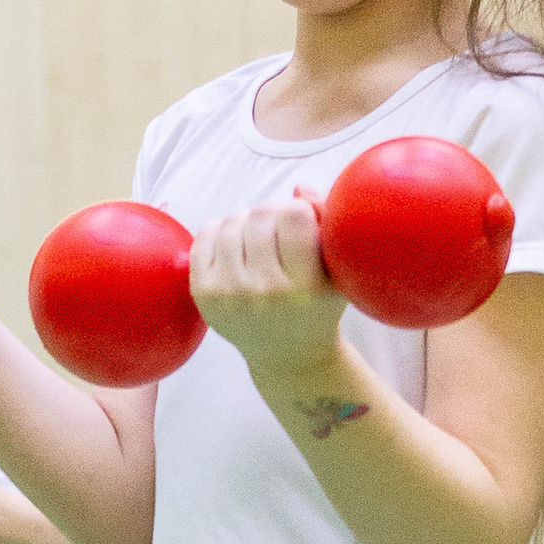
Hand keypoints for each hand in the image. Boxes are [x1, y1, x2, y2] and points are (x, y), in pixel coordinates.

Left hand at [188, 195, 348, 389]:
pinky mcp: (204, 294)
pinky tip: (236, 244)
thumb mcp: (339, 269)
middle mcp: (265, 292)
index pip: (294, 215)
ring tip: (259, 239)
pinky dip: (221, 230)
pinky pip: (205, 236)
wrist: (287, 355)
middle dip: (273, 214)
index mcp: (306, 287)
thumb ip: (327, 220)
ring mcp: (229, 294)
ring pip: (231, 221)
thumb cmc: (319, 304)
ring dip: (247, 221)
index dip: (300, 211)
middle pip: (261, 215)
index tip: (303, 226)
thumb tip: (297, 188)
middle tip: (280, 233)